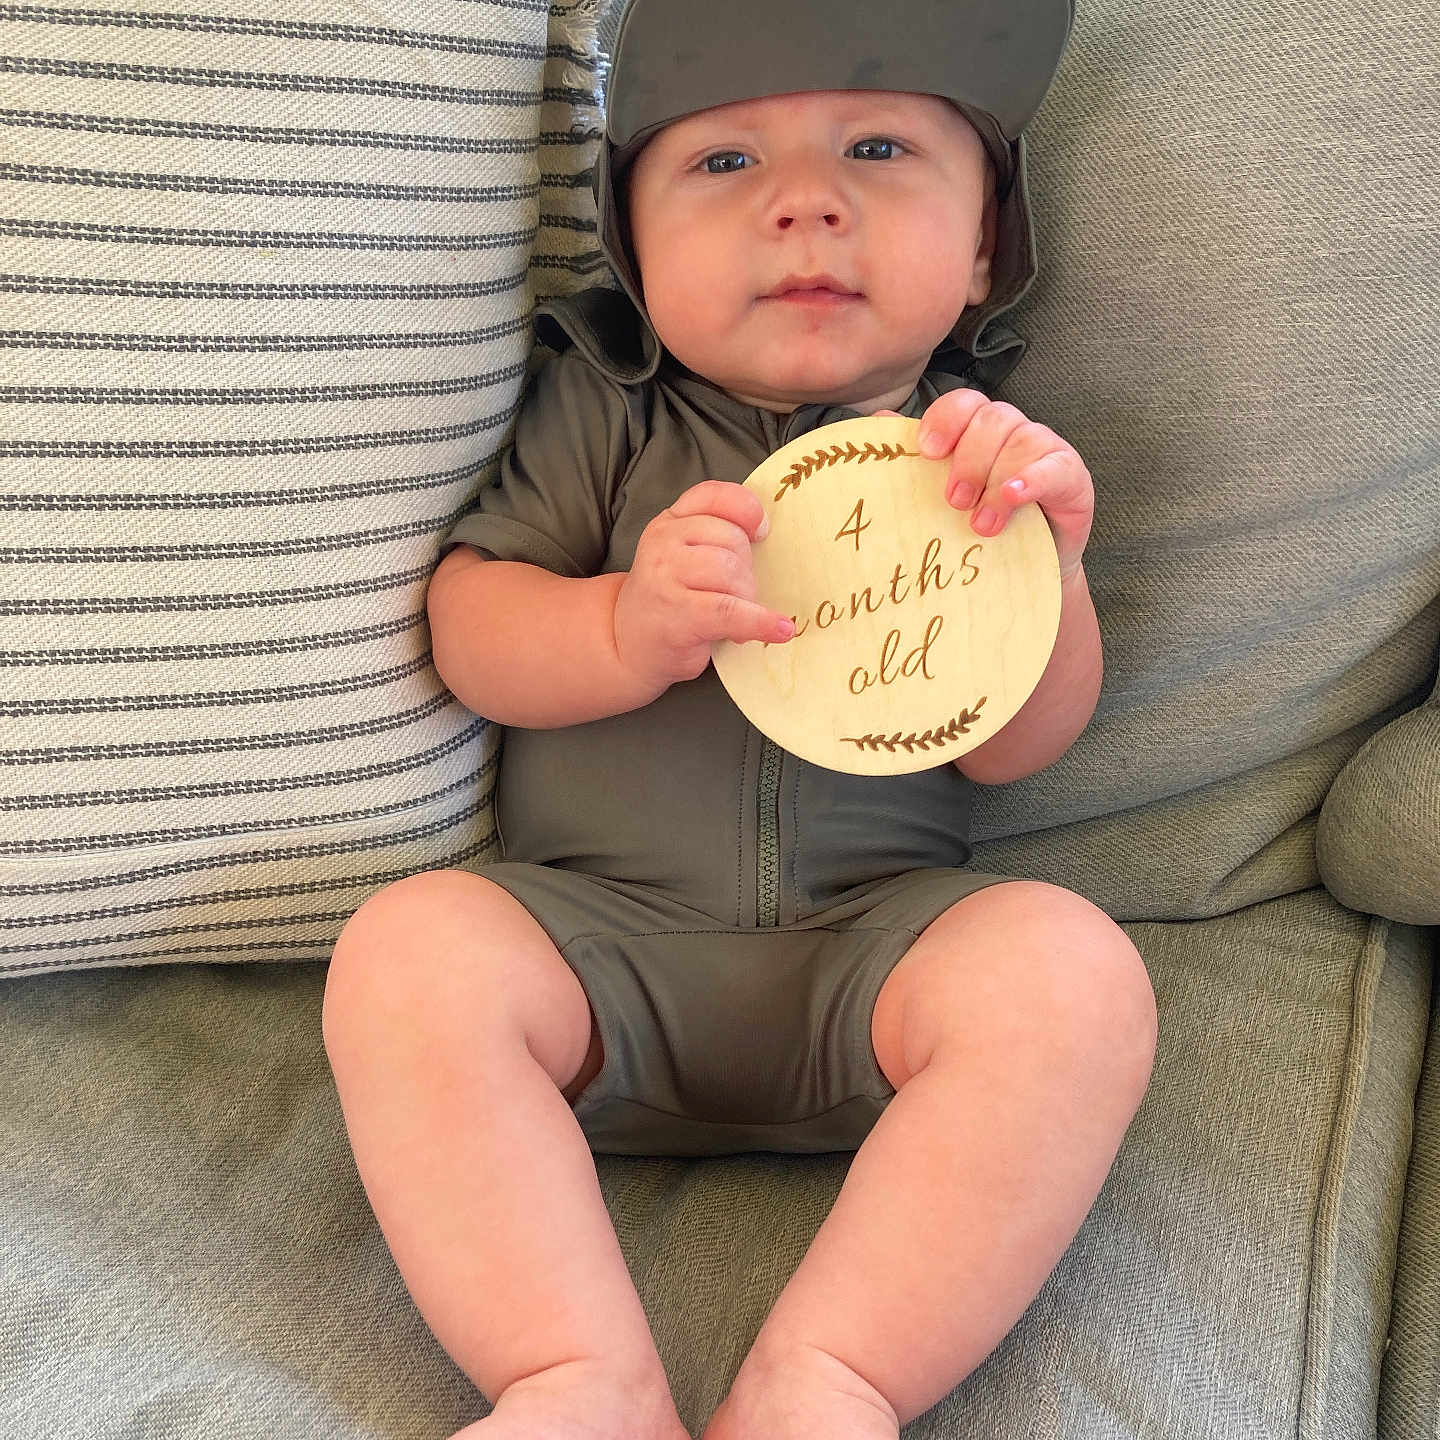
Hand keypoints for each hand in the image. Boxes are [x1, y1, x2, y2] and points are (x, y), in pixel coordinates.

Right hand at [614, 480, 794, 695]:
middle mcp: (663, 542)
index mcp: (669, 521)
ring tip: (740, 617)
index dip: (747, 509)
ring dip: (748, 598)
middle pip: (732, 539)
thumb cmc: (669, 600)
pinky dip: (760, 622)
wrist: (628, 644)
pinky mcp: (677, 612)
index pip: (714, 496)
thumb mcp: (683, 557)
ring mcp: (666, 576)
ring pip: (731, 571)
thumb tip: (768, 535)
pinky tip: (779, 630)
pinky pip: (730, 610)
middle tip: (739, 595)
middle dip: (748, 570)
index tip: (761, 532)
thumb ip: (715, 537)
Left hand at [897, 391, 1093, 580]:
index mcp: (977, 429)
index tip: (928, 452)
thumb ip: (912, 462)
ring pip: (1022, 441)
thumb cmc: (976, 528)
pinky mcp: (1071, 475)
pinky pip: (1055, 466)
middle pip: (992, 418)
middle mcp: (1012, 431)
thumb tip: (878, 425)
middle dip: (969, 459)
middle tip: (953, 501)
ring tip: (980, 526)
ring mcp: (1044, 449)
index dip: (945, 419)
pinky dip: (1032, 480)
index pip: (963, 403)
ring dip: (996, 484)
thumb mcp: (939, 498)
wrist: (1021, 573)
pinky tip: (1014, 498)